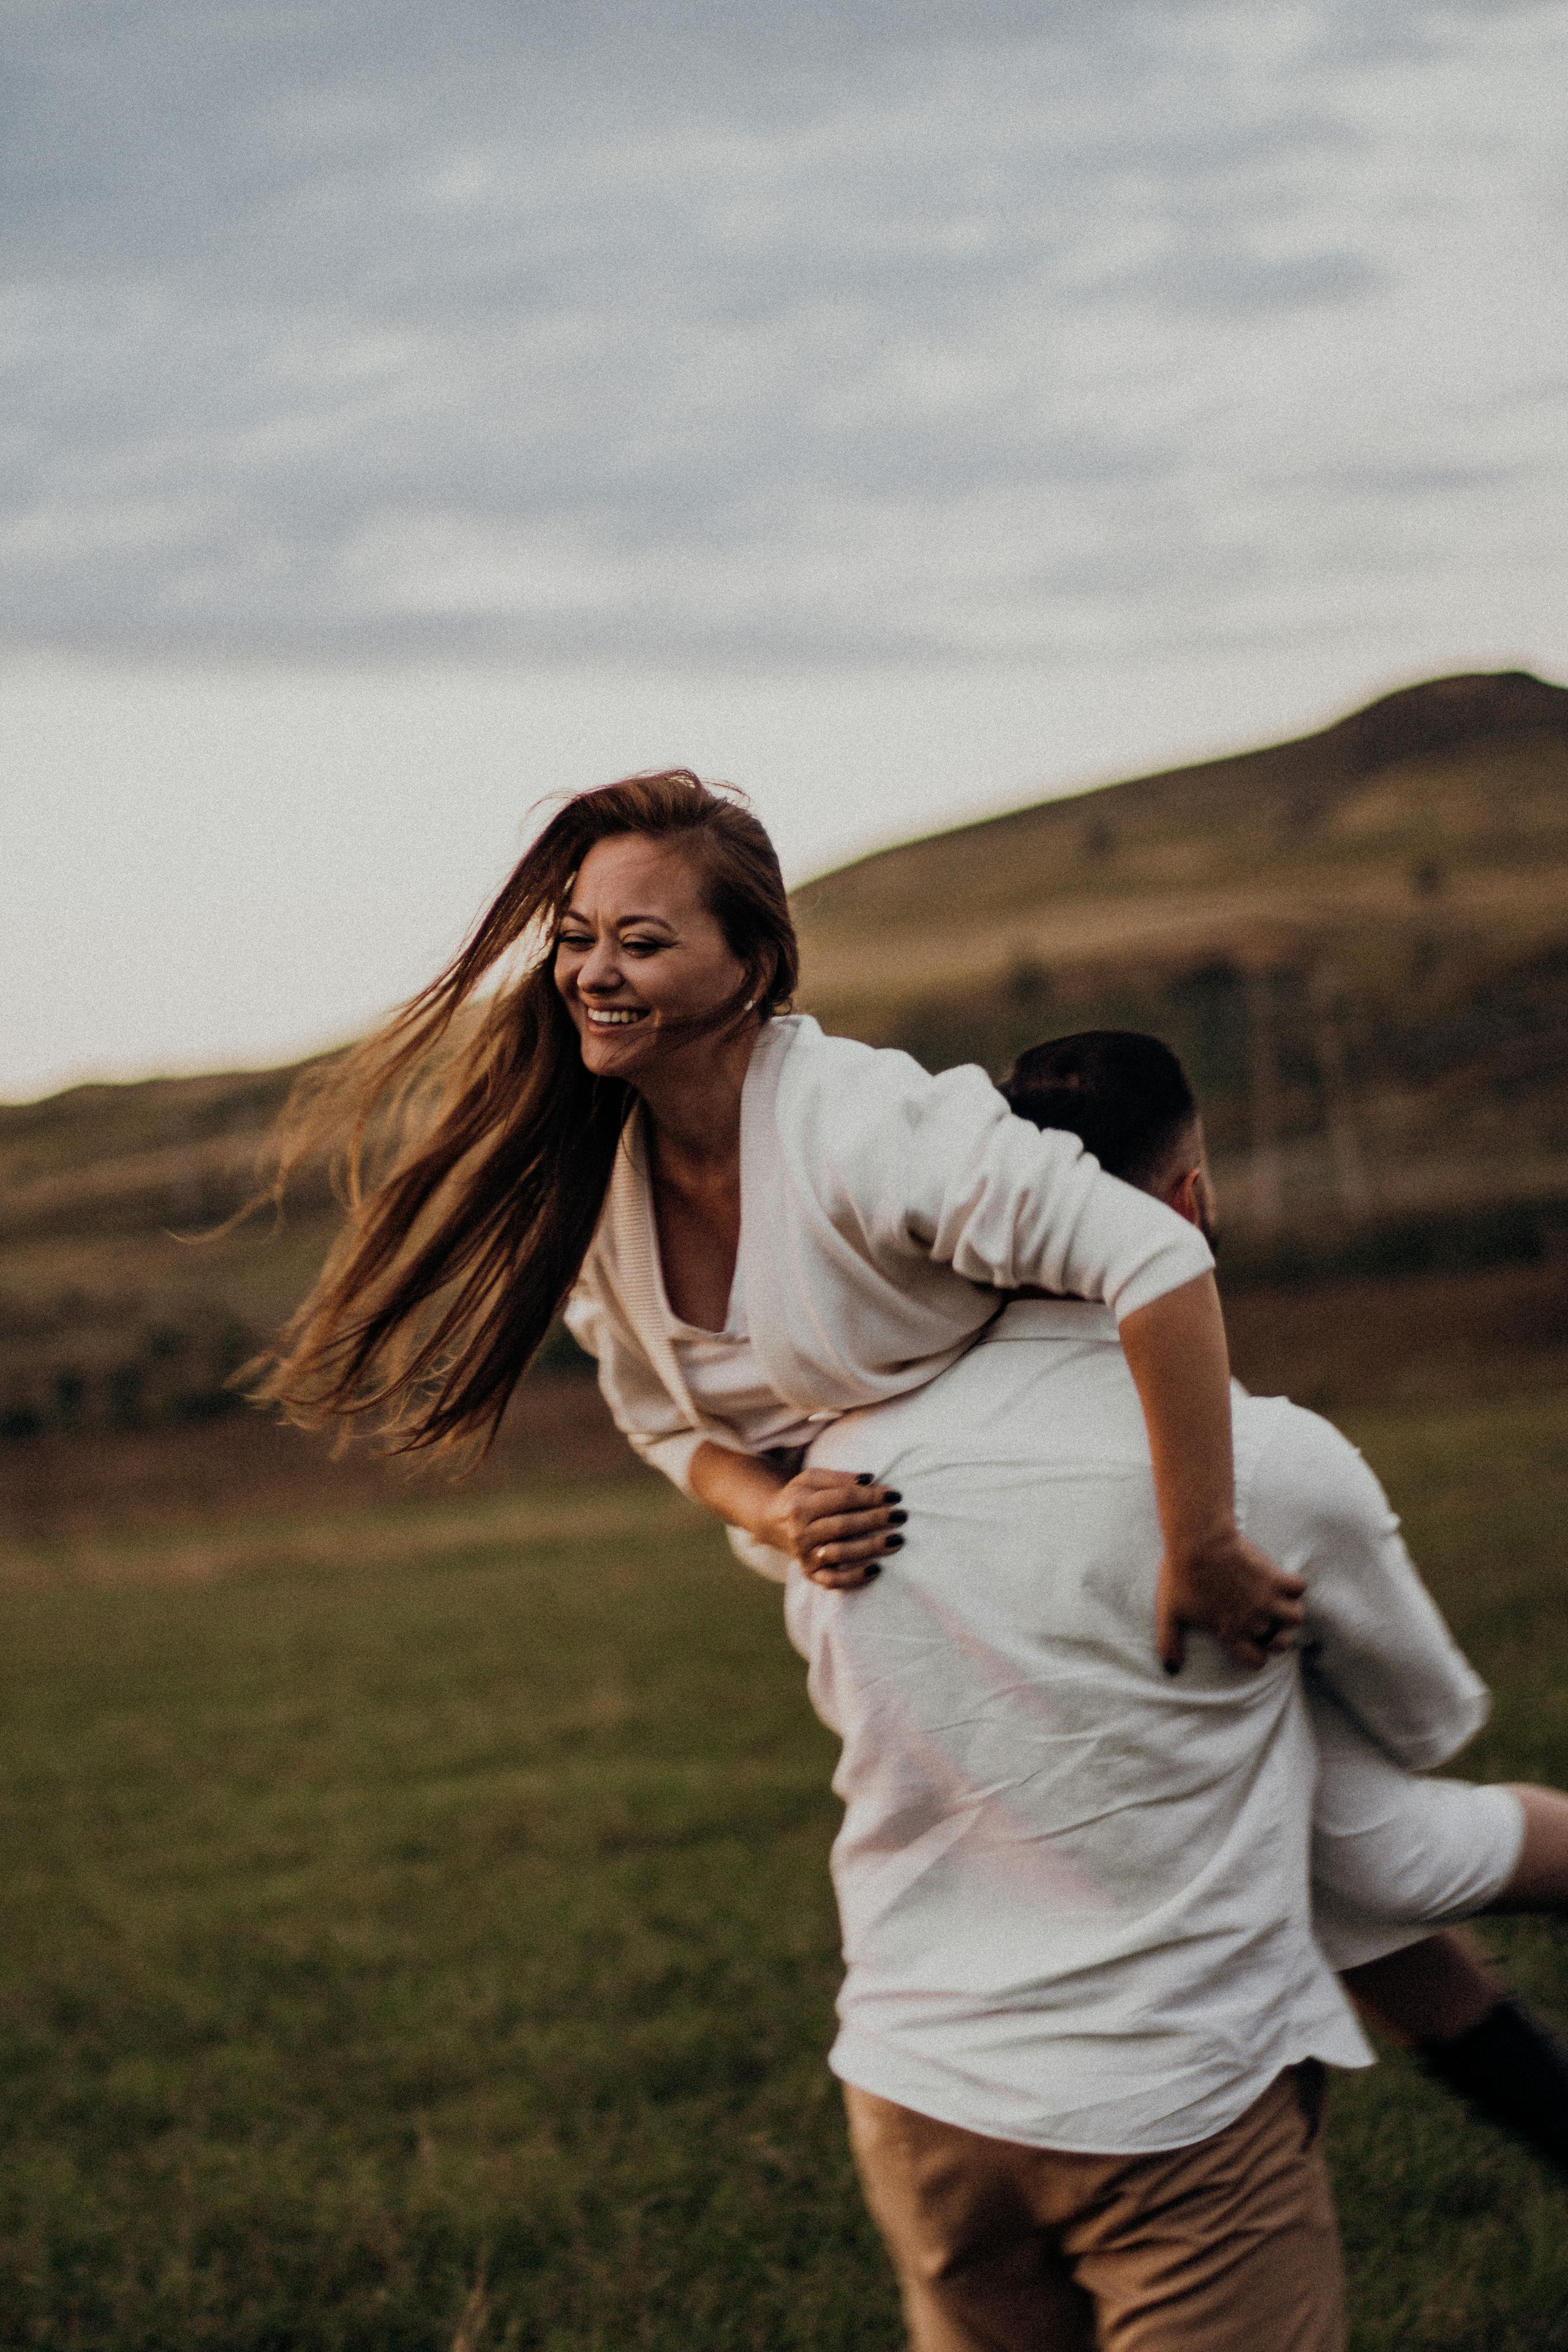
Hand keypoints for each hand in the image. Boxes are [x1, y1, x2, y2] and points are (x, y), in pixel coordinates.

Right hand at [757, 1468, 905, 1589]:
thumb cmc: (801, 1496)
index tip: (895, 1496)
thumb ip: (839, 1478)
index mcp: (801, 1505)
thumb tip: (870, 1480)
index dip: (870, 1497)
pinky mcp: (811, 1574)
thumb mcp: (812, 1478)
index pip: (842, 1499)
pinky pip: (833, 1581)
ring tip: (897, 1540)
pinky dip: (854, 1578)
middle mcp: (800, 1532)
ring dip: (870, 1547)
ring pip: (840, 1553)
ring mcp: (805, 1556)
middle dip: (875, 1520)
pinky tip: (876, 1569)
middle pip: (843, 1525)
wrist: (773, 1523)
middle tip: (901, 1516)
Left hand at [1155, 1526, 1305, 1672]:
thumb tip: (1171, 1669)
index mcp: (1230, 1633)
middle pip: (1280, 1642)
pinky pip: (1299, 1587)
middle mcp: (1254, 1621)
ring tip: (1278, 1605)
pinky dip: (1293, 1585)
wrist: (1199, 1542)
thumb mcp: (1168, 1613)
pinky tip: (1280, 1581)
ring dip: (1289, 1613)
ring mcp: (1267, 1599)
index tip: (1251, 1644)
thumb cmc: (1181, 1576)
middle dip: (1275, 1636)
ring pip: (1295, 1618)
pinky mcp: (1274, 1577)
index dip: (1256, 1655)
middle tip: (1267, 1623)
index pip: (1256, 1661)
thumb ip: (1169, 1643)